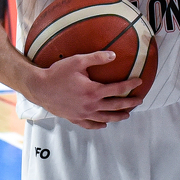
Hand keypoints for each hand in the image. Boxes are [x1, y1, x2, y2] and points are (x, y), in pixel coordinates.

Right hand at [28, 50, 143, 129]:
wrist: (39, 88)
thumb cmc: (57, 73)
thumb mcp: (77, 61)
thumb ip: (97, 58)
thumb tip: (114, 55)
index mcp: (93, 91)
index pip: (118, 89)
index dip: (130, 85)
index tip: (139, 81)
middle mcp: (91, 105)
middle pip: (115, 106)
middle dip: (129, 103)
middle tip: (139, 100)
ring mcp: (83, 114)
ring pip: (105, 118)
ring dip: (118, 116)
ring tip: (127, 115)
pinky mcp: (75, 118)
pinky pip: (90, 125)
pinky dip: (99, 125)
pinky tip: (104, 124)